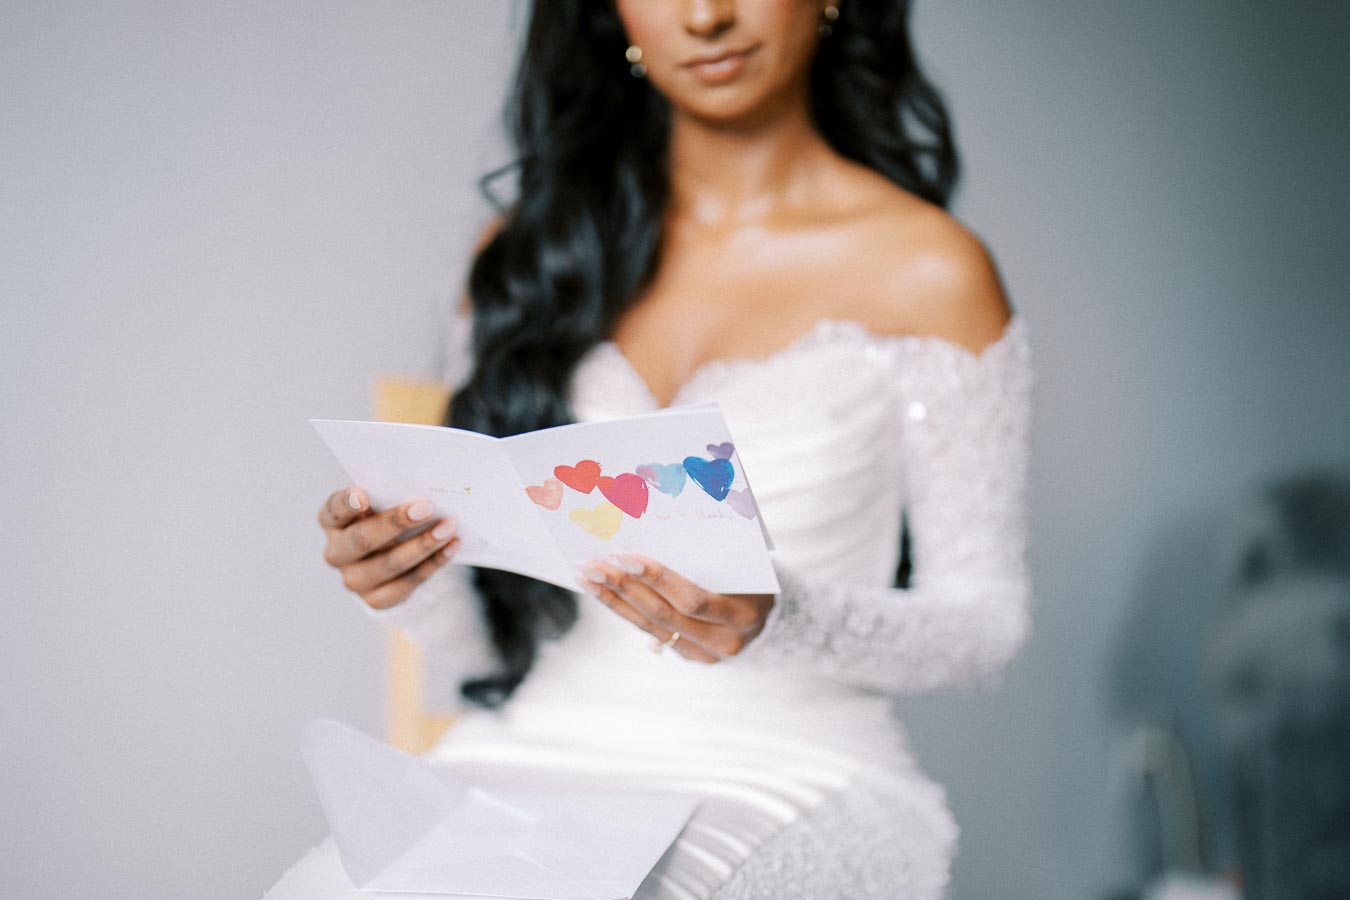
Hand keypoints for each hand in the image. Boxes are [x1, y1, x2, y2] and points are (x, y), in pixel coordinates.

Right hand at [317, 487, 460, 609]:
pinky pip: (408, 583)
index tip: (363, 495)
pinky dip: (433, 563)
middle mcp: (337, 552)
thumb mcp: (382, 505)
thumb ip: (390, 497)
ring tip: (448, 527)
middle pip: (362, 540)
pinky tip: (451, 546)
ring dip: (422, 544)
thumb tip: (420, 492)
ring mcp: (354, 579)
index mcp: (333, 521)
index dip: (347, 503)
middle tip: (427, 508)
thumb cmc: (387, 520)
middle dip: (395, 523)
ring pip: (389, 564)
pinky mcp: (376, 599)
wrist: (391, 561)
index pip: (334, 510)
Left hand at [575, 553, 774, 663]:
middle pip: (664, 615)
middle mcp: (724, 641)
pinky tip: (604, 593)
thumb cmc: (754, 576)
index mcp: (743, 614)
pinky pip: (651, 632)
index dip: (658, 578)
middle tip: (595, 564)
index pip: (694, 599)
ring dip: (615, 600)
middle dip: (625, 588)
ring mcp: (705, 655)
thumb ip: (710, 553)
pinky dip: (626, 610)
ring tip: (589, 577)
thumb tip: (655, 527)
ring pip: (651, 627)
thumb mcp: (743, 563)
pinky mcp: (690, 657)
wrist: (774, 618)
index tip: (626, 555)